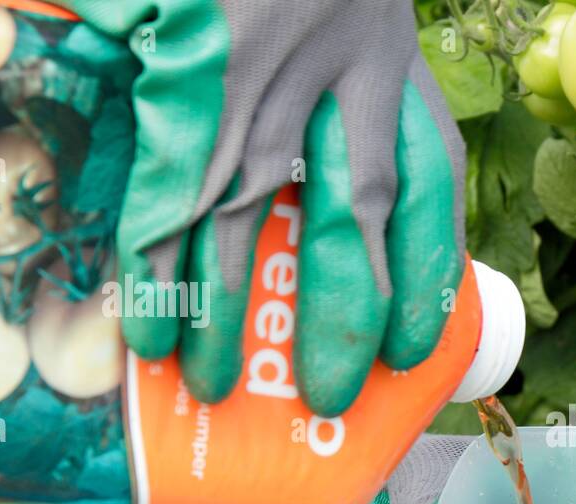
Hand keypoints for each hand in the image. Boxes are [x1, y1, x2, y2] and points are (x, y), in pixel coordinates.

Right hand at [63, 0, 463, 414]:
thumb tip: (369, 238)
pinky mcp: (187, 68)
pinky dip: (157, 260)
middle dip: (337, 318)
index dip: (423, 280)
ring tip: (214, 382)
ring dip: (228, 310)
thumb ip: (372, 118)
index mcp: (393, 71)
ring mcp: (259, 76)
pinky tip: (148, 323)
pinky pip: (169, 182)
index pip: (427, 192)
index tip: (410, 351)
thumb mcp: (365, 38)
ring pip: (248, 215)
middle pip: (352, 221)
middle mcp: (340, 77)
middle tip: (325, 393)